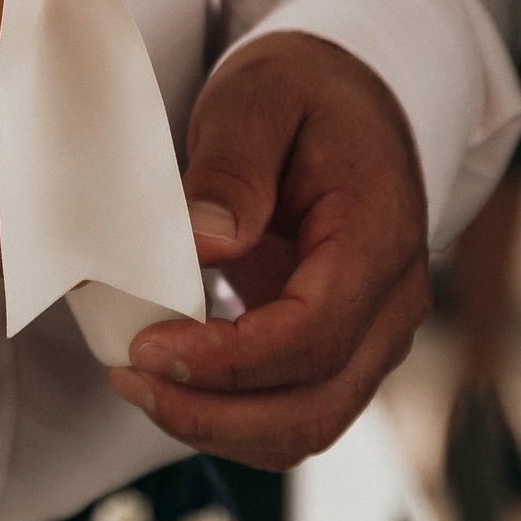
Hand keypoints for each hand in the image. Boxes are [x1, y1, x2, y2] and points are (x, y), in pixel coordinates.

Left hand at [106, 31, 430, 468]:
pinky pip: (293, 411)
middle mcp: (392, 303)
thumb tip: (205, 241)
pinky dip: (232, 417)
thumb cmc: (305, 94)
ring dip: (219, 426)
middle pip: (316, 405)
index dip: (230, 359)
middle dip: (214, 413)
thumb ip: (234, 166)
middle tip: (128, 378)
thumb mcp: (260, 96)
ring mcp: (370, 334)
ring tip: (138, 384)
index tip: (149, 346)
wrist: (349, 99)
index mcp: (380, 237)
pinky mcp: (338, 349)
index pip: (315, 333)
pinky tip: (172, 383)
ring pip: (306, 425)